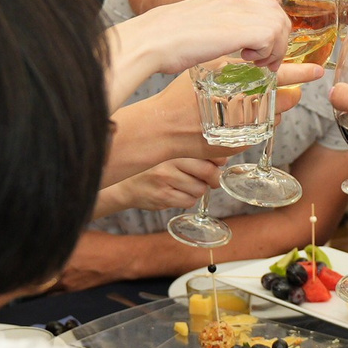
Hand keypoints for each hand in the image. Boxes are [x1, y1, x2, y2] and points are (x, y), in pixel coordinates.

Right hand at [95, 158, 222, 215]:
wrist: (124, 184)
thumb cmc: (153, 167)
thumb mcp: (169, 152)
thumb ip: (193, 152)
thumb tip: (223, 159)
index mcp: (173, 146)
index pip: (207, 151)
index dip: (219, 159)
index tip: (219, 162)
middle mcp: (169, 160)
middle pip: (208, 171)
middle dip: (214, 178)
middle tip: (211, 179)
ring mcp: (166, 179)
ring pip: (200, 189)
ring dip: (199, 190)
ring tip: (186, 185)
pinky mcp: (163, 196)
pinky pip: (189, 201)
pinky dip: (188, 199)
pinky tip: (177, 193)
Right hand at [111, 0, 290, 78]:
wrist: (152, 40)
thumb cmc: (168, 39)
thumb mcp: (199, 25)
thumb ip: (218, 26)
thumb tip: (227, 41)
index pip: (266, 6)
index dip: (270, 29)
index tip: (262, 49)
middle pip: (278, 14)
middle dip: (278, 40)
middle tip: (264, 60)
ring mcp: (239, 11)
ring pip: (280, 26)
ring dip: (274, 49)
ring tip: (255, 62)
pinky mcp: (241, 28)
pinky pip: (272, 38)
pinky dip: (266, 53)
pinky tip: (246, 60)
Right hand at [134, 60, 321, 157]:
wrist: (163, 126)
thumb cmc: (181, 94)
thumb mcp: (207, 69)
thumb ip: (235, 66)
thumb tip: (263, 64)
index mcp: (236, 77)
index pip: (278, 73)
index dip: (301, 73)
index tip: (318, 71)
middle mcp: (243, 101)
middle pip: (283, 98)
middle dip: (288, 94)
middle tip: (289, 90)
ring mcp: (243, 124)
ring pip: (274, 116)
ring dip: (272, 110)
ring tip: (251, 105)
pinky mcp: (240, 143)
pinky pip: (261, 132)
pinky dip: (258, 124)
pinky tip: (241, 120)